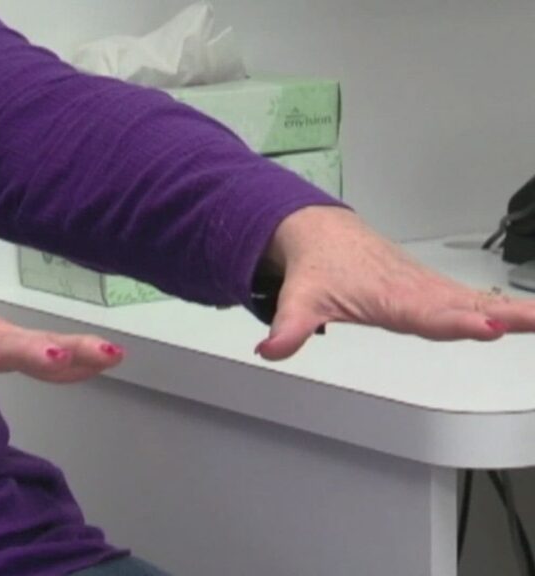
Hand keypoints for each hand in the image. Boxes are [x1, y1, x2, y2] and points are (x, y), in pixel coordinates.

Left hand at [257, 206, 534, 360]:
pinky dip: (507, 308)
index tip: (486, 326)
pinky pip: (476, 299)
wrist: (322, 234)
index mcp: (389, 297)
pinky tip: (529, 319)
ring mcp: (429, 288)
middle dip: (501, 316)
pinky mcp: (435, 289)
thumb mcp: (298, 299)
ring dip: (515, 312)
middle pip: (464, 307)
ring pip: (477, 301)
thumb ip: (287, 329)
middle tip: (530, 322)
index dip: (456, 322)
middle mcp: (415, 291)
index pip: (427, 314)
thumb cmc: (317, 266)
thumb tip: (269, 350)